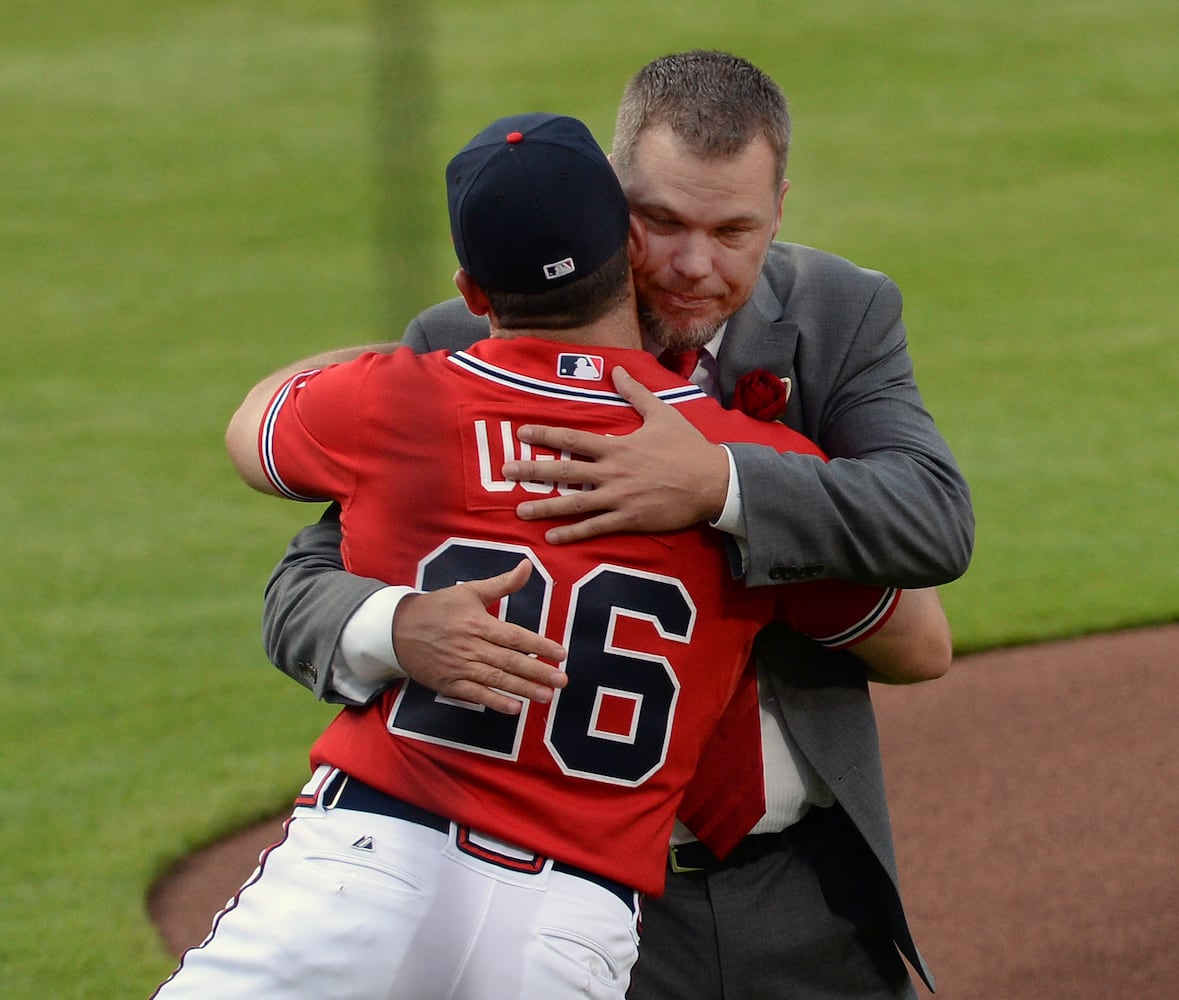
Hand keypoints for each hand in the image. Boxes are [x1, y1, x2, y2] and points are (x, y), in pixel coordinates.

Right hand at [391, 559, 567, 714]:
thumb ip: (502, 583)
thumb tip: (527, 565)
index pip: (514, 636)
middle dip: (538, 671)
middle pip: (509, 661)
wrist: (397, 629)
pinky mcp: (449, 684)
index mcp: (477, 622)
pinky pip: (475, 695)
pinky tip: (515, 708)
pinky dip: (495, 702)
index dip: (539, 645)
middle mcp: (470, 646)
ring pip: (495, 680)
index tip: (561, 653)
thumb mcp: (470, 591)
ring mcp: (459, 667)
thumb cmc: (438, 608)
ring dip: (523, 689)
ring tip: (547, 696)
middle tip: (562, 680)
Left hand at [503, 367, 729, 543]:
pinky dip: (573, 533)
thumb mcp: (662, 413)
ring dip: (546, 506)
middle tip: (506, 471)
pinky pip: (595, 527)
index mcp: (617, 446)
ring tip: (520, 509)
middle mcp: (612, 472)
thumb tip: (617, 369)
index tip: (521, 433)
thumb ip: (635, 393)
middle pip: (564, 470)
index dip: (545, 434)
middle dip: (533, 470)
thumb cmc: (688, 447)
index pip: (573, 438)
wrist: (713, 481)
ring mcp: (619, 498)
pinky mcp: (629, 519)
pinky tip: (552, 537)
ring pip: (574, 502)